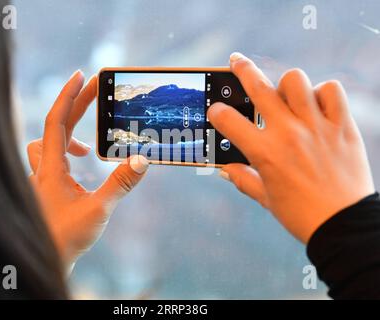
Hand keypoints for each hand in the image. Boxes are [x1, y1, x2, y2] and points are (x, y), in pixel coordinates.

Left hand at [27, 70, 147, 265]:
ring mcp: (42, 179)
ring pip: (46, 145)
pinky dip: (66, 155)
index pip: (56, 122)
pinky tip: (81, 168)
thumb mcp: (99, 209)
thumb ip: (121, 184)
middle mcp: (42, 169)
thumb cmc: (65, 238)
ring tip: (88, 148)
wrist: (47, 259)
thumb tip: (142, 160)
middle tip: (94, 91)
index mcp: (51, 169)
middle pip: (55, 127)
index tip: (81, 76)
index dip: (68, 96)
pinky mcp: (46, 188)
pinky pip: (52, 160)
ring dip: (68, 137)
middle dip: (75, 106)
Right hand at [208, 53, 374, 242]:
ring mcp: (316, 126)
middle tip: (236, 61)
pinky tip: (316, 105)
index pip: (228, 121)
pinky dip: (322, 93)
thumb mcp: (265, 198)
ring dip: (286, 84)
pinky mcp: (341, 125)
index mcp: (265, 153)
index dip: (217, 113)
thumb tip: (224, 168)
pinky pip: (331, 90)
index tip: (216, 112)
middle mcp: (288, 133)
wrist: (343, 224)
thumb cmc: (301, 214)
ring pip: (296, 80)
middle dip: (242, 69)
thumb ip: (242, 179)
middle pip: (259, 87)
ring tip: (285, 95)